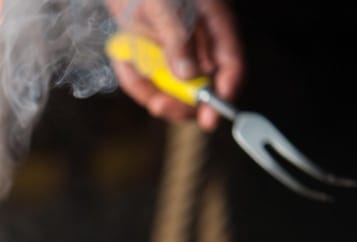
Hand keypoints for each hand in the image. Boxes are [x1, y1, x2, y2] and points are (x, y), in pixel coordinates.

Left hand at [106, 0, 243, 130]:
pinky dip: (134, 81)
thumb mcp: (166, 6)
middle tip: (161, 106)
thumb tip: (188, 75)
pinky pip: (146, 84)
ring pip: (173, 93)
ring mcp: (175, 56)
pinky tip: (124, 63)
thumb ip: (178, 39)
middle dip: (183, 104)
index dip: (225, 92)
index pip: (231, 65)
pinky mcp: (152, 61)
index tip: (210, 116)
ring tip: (142, 86)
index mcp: (216, 26)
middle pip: (203, 89)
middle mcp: (199, 46)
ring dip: (156, 97)